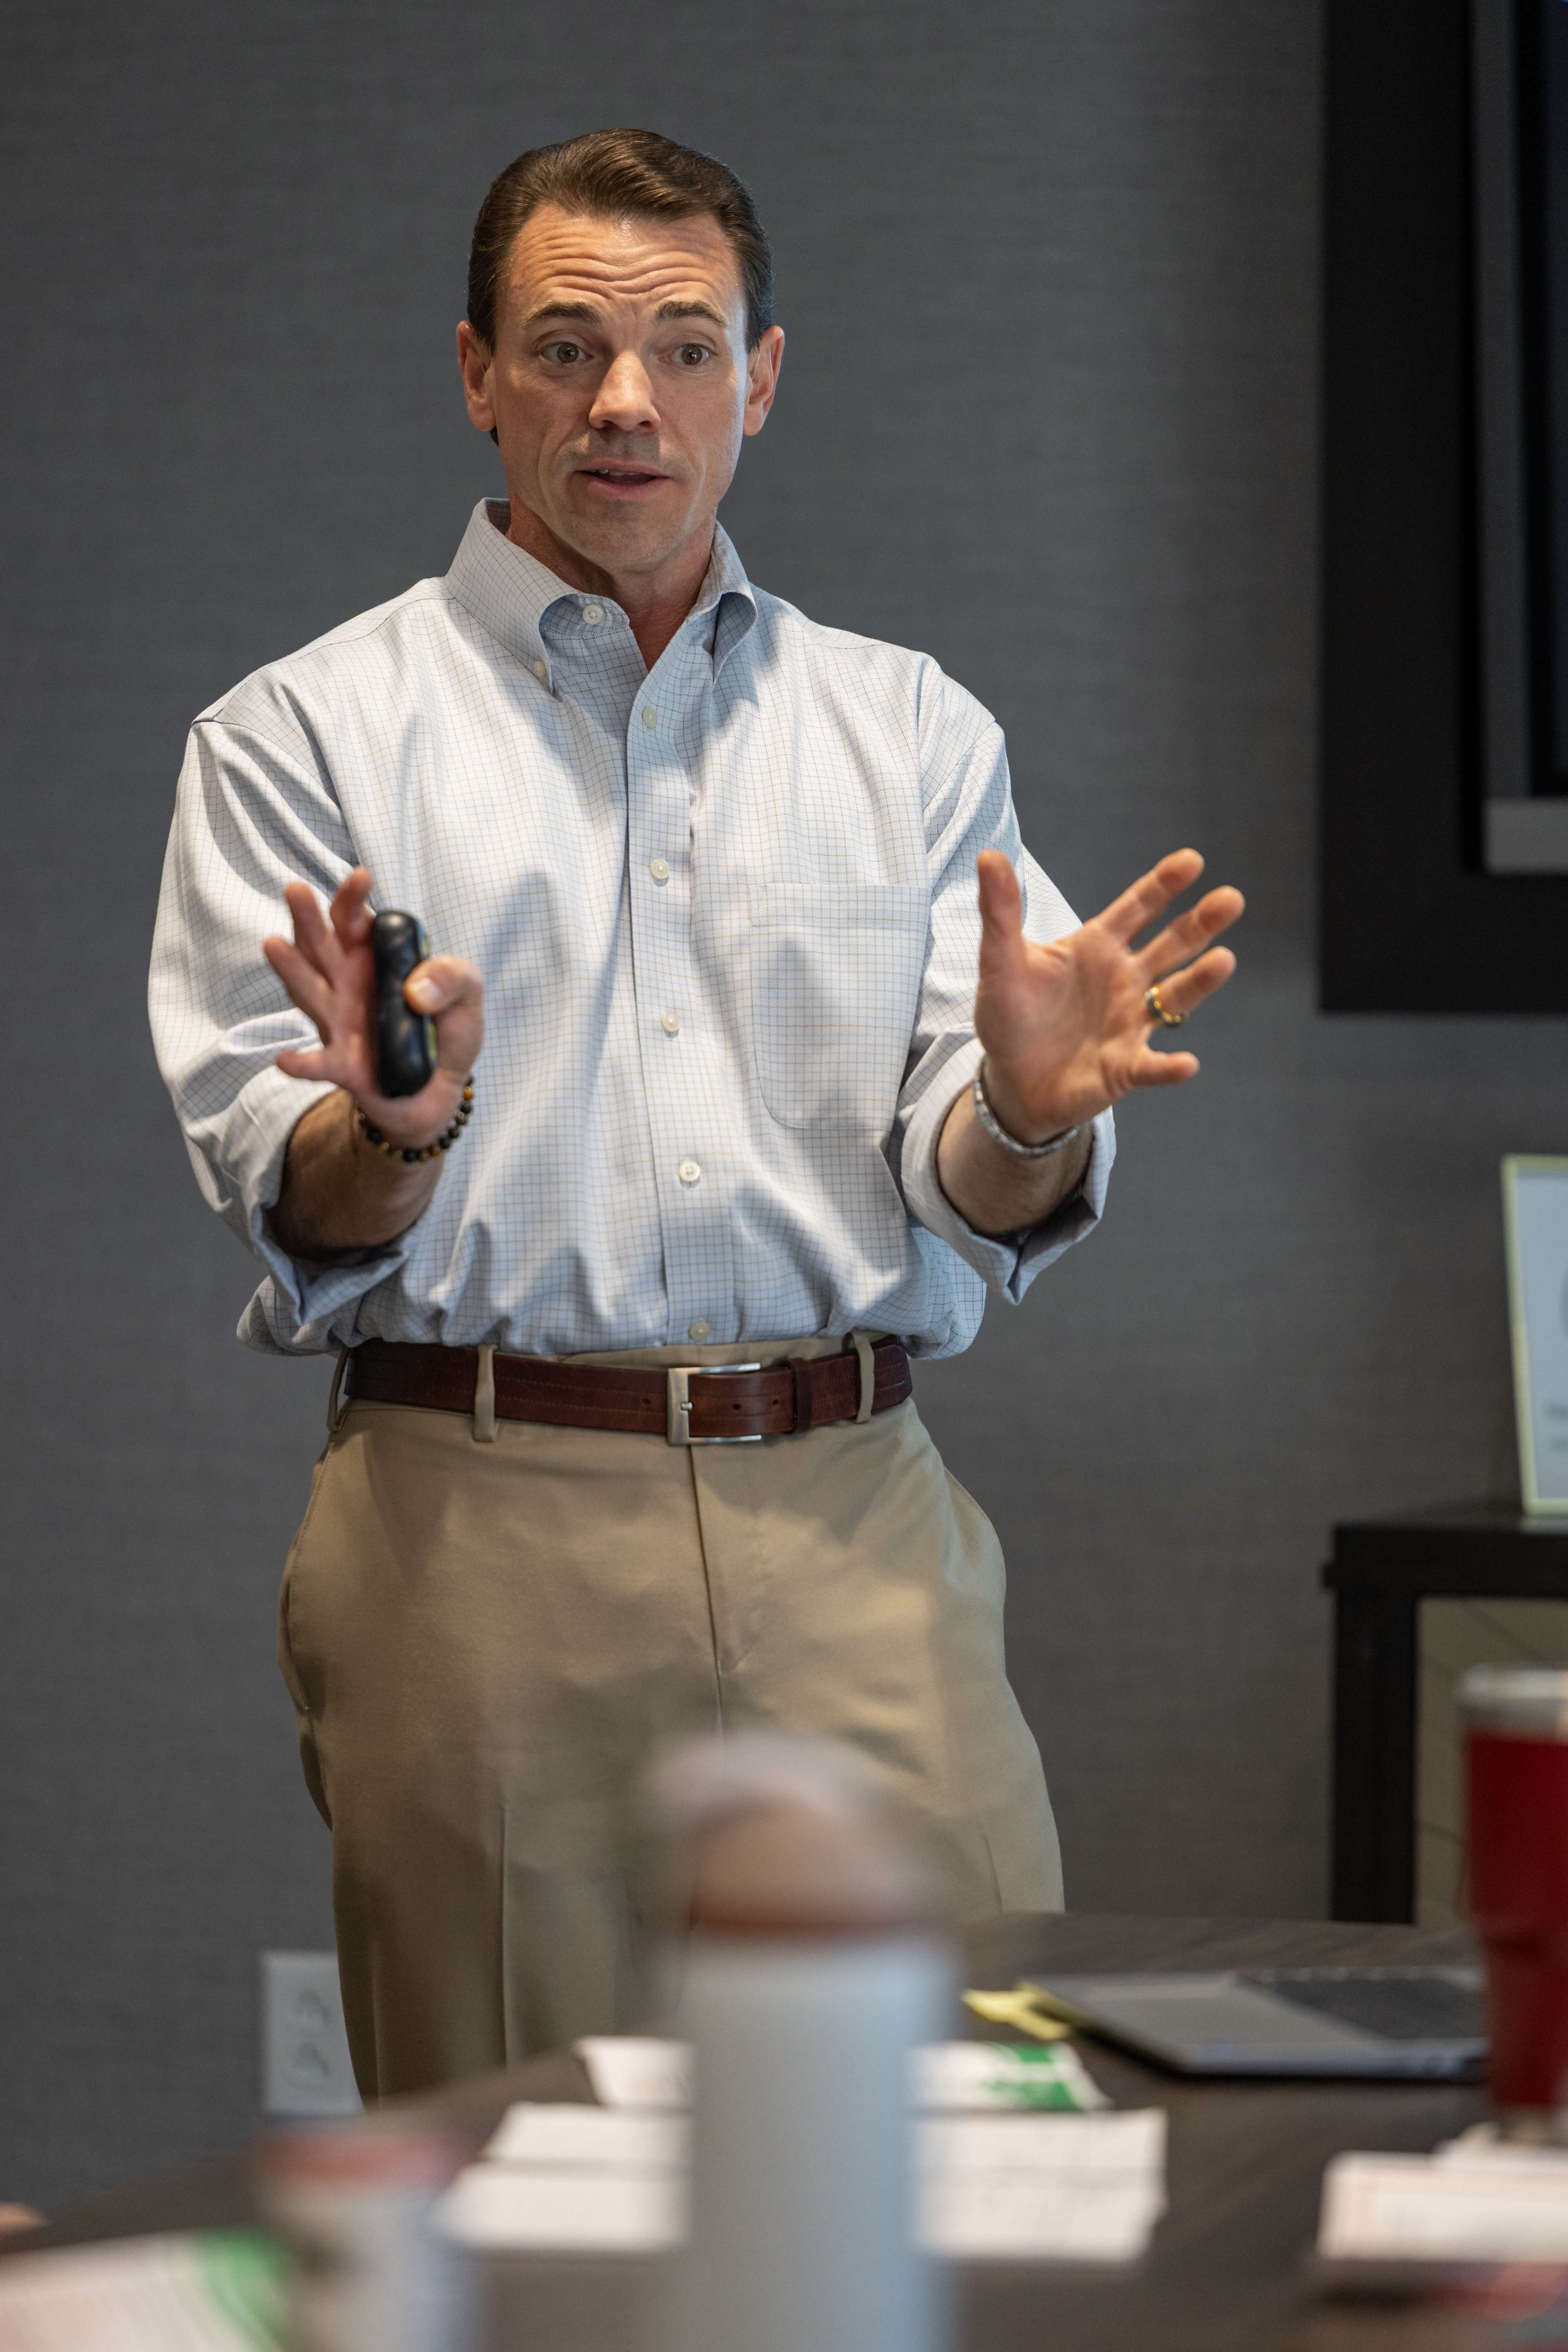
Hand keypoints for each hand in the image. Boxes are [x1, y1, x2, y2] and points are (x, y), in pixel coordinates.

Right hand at [263, 867, 484, 1148]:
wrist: (441, 1088)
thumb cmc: (446, 1030)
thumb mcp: (468, 994)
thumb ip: (454, 977)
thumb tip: (417, 991)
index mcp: (374, 958)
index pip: (356, 921)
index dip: (354, 900)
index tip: (362, 878)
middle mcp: (348, 984)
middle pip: (321, 946)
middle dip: (307, 918)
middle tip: (296, 890)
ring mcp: (341, 1022)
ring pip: (310, 993)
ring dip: (292, 970)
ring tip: (273, 945)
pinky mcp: (344, 1065)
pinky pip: (319, 1064)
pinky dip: (302, 1063)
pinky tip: (285, 1059)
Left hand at [974, 846, 1241, 1142]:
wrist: (1011, 1078)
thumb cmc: (1010, 1014)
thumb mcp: (1000, 961)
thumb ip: (999, 911)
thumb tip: (988, 856)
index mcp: (1100, 945)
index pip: (1139, 907)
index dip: (1164, 884)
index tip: (1192, 860)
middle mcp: (1127, 979)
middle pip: (1172, 945)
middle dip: (1201, 923)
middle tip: (1230, 899)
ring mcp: (1132, 1022)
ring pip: (1175, 998)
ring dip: (1200, 981)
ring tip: (1224, 960)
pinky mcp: (1126, 1067)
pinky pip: (1153, 1066)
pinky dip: (1170, 1066)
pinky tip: (1186, 1063)